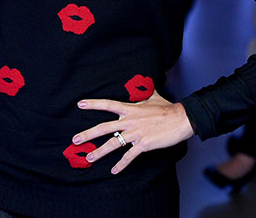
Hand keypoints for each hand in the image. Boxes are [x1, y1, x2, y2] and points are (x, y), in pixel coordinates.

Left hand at [72, 91, 193, 174]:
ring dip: (99, 152)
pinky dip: (121, 165)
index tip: (80, 104)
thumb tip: (143, 83)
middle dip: (88, 134)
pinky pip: (129, 156)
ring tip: (88, 158)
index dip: (93, 104)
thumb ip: (143, 92)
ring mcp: (136, 133)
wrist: (180, 119)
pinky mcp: (143, 144)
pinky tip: (113, 171)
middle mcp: (129, 120)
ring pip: (113, 143)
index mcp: (130, 108)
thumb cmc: (167, 108)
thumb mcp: (152, 96)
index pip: (107, 104)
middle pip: (104, 127)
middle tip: (74, 140)